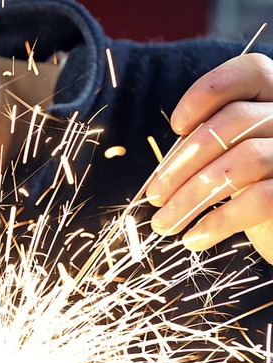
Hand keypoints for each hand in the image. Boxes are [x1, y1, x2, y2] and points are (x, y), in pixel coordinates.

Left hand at [146, 53, 272, 263]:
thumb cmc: (254, 189)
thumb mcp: (231, 157)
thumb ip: (208, 146)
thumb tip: (161, 169)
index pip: (251, 71)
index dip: (207, 93)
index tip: (176, 127)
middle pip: (234, 122)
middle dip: (182, 162)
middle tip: (154, 194)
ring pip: (242, 162)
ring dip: (190, 197)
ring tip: (164, 223)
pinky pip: (260, 200)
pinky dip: (217, 222)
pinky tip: (193, 238)